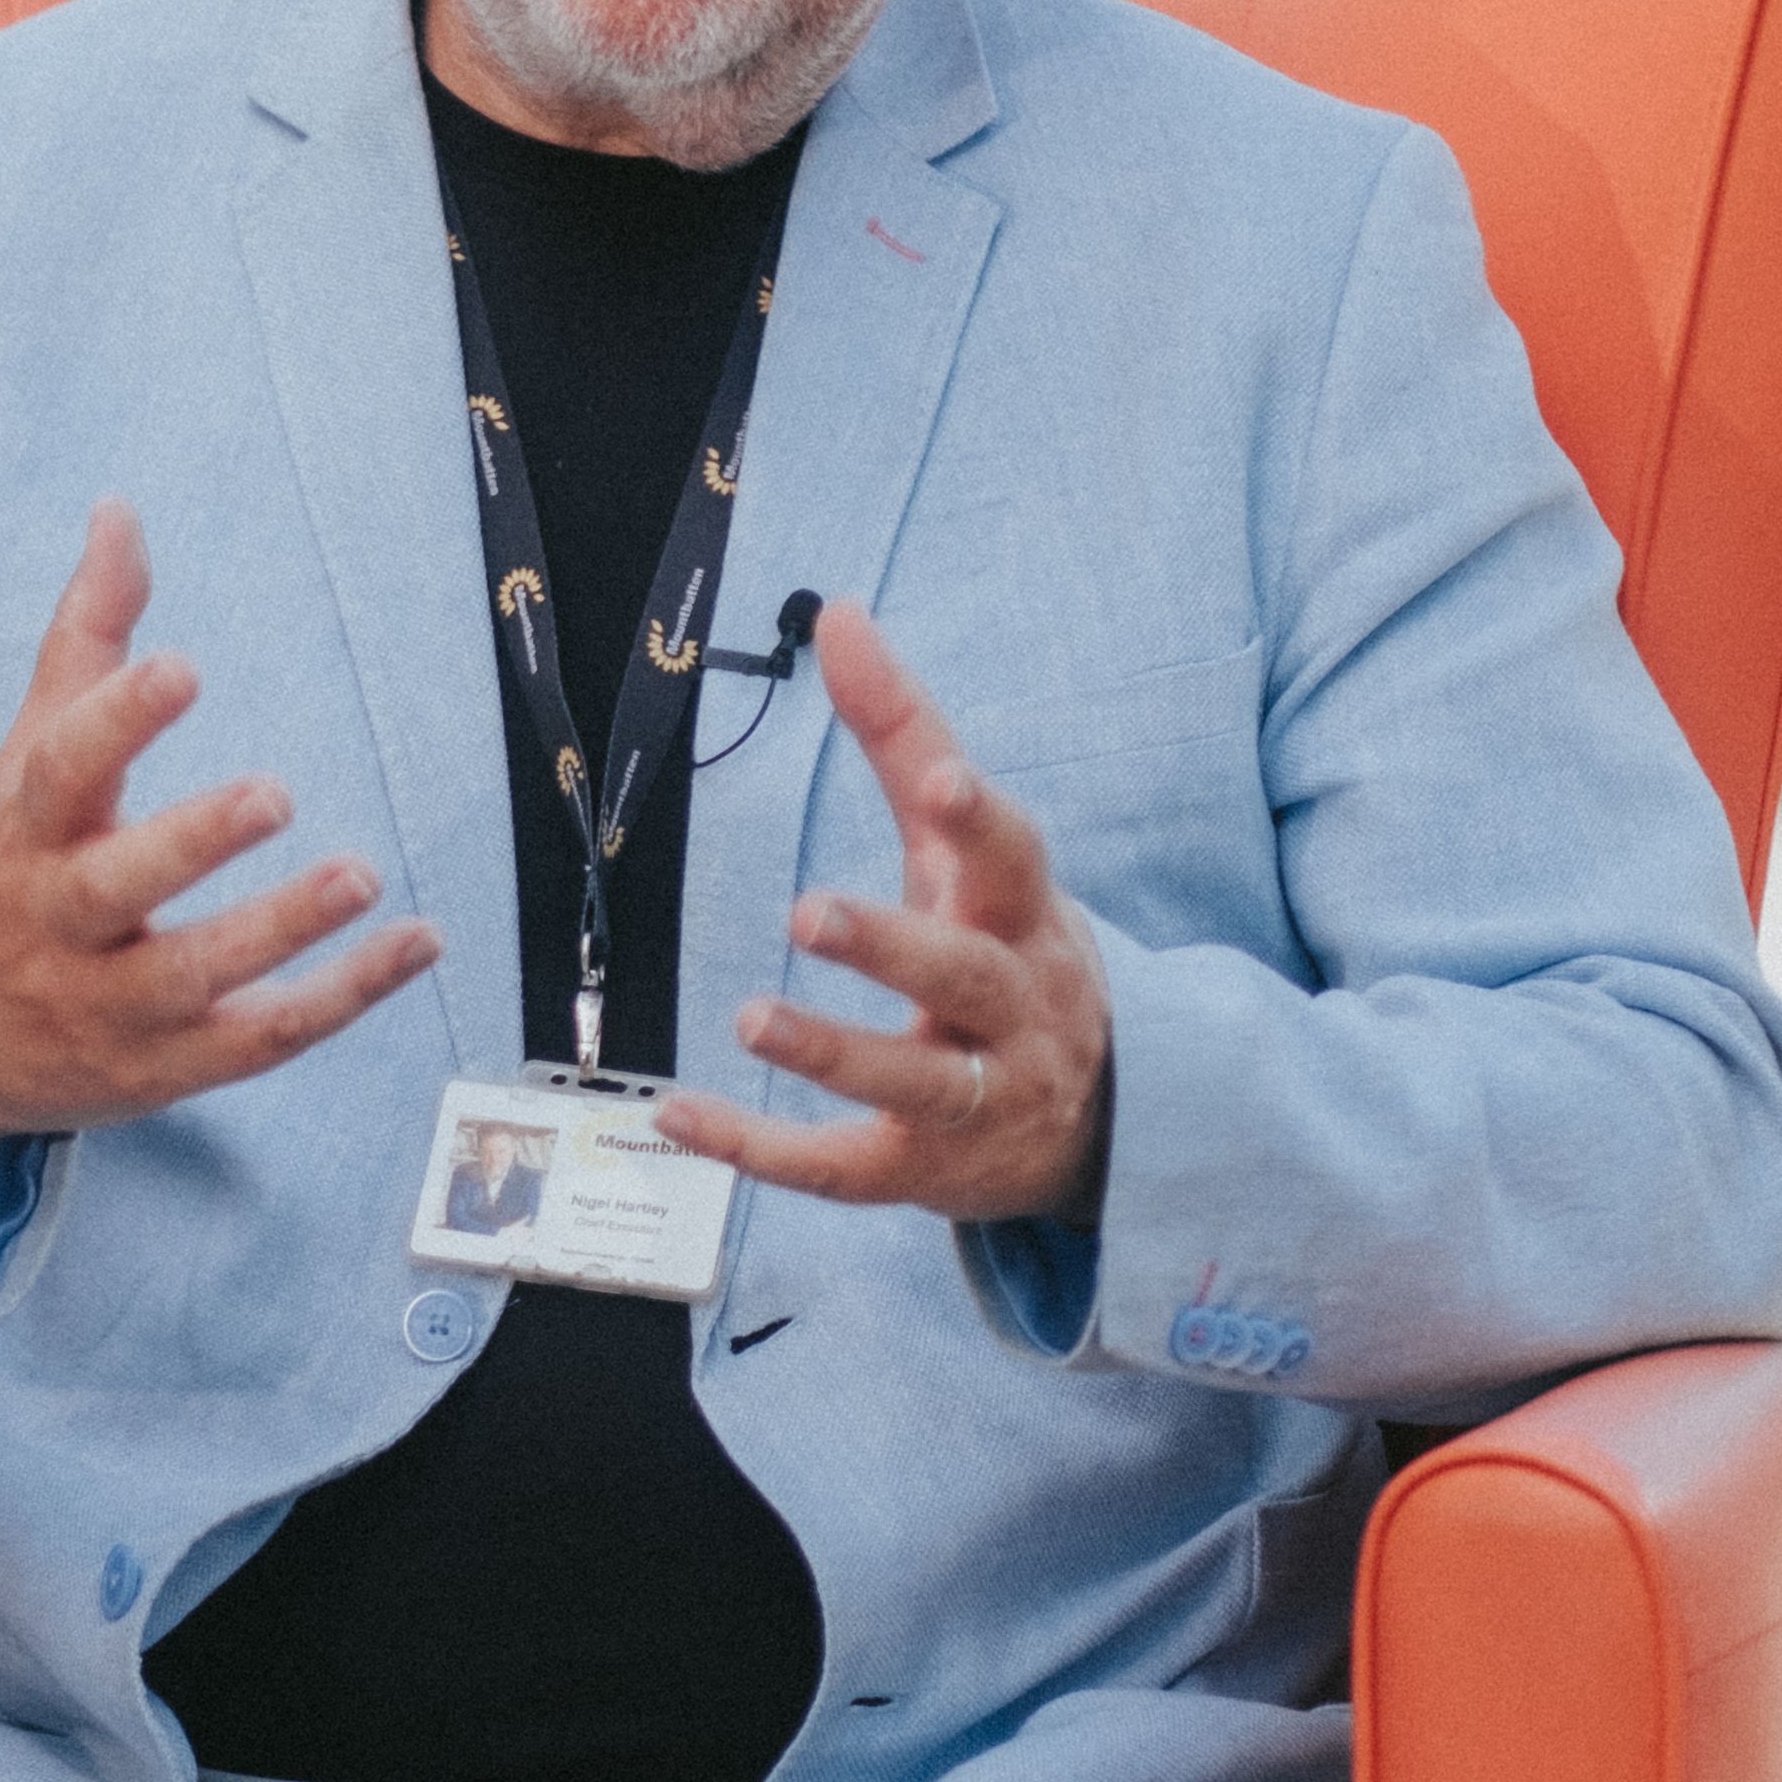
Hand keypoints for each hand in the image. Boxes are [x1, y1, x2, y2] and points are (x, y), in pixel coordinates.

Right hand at [0, 501, 443, 1170]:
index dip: (117, 721)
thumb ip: (86, 636)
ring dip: (281, 929)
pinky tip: (416, 944)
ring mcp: (110, 1004)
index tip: (181, 669)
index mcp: (27, 828)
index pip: (61, 770)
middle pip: (118, 885)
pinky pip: (259, 1039)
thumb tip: (119, 511)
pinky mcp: (165, 1066)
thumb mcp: (31, 753)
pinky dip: (343, 997)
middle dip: (192, 843)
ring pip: (194, 975)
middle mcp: (60, 920)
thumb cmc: (11, 866)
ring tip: (360, 877)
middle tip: (275, 794)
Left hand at [652, 599, 1114, 1228]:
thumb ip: (906, 733)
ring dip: (833, 1050)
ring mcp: (973, 1095)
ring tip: (753, 1017)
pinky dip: (760, 1148)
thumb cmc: (1010, 948)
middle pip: (963, 974)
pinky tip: (677, 1117)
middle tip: (811, 909)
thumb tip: (840, 613)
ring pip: (911, 1080)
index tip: (945, 782)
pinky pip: (841, 1166)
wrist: (1103, 1118)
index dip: (980, 821)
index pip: (1013, 858)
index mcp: (1022, 914)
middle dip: (893, 945)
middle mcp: (1010, 1006)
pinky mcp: (921, 1168)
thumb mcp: (969, 849)